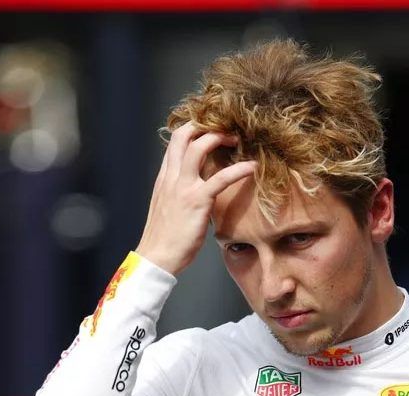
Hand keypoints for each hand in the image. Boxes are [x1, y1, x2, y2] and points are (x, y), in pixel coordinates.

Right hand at [136, 123, 256, 275]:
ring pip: (198, 147)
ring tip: (237, 139)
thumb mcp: (168, 207)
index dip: (193, 129)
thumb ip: (178, 192)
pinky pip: (221, 178)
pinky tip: (252, 167)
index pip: (174, 141)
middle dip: (205, 125)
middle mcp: (171, 177)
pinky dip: (239, 170)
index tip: (211, 128)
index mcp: (165, 178)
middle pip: (183, 135)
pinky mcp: (197, 201)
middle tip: (226, 128)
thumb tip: (196, 187)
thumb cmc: (165, 238)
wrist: (157, 257)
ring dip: (220, 137)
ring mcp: (183, 187)